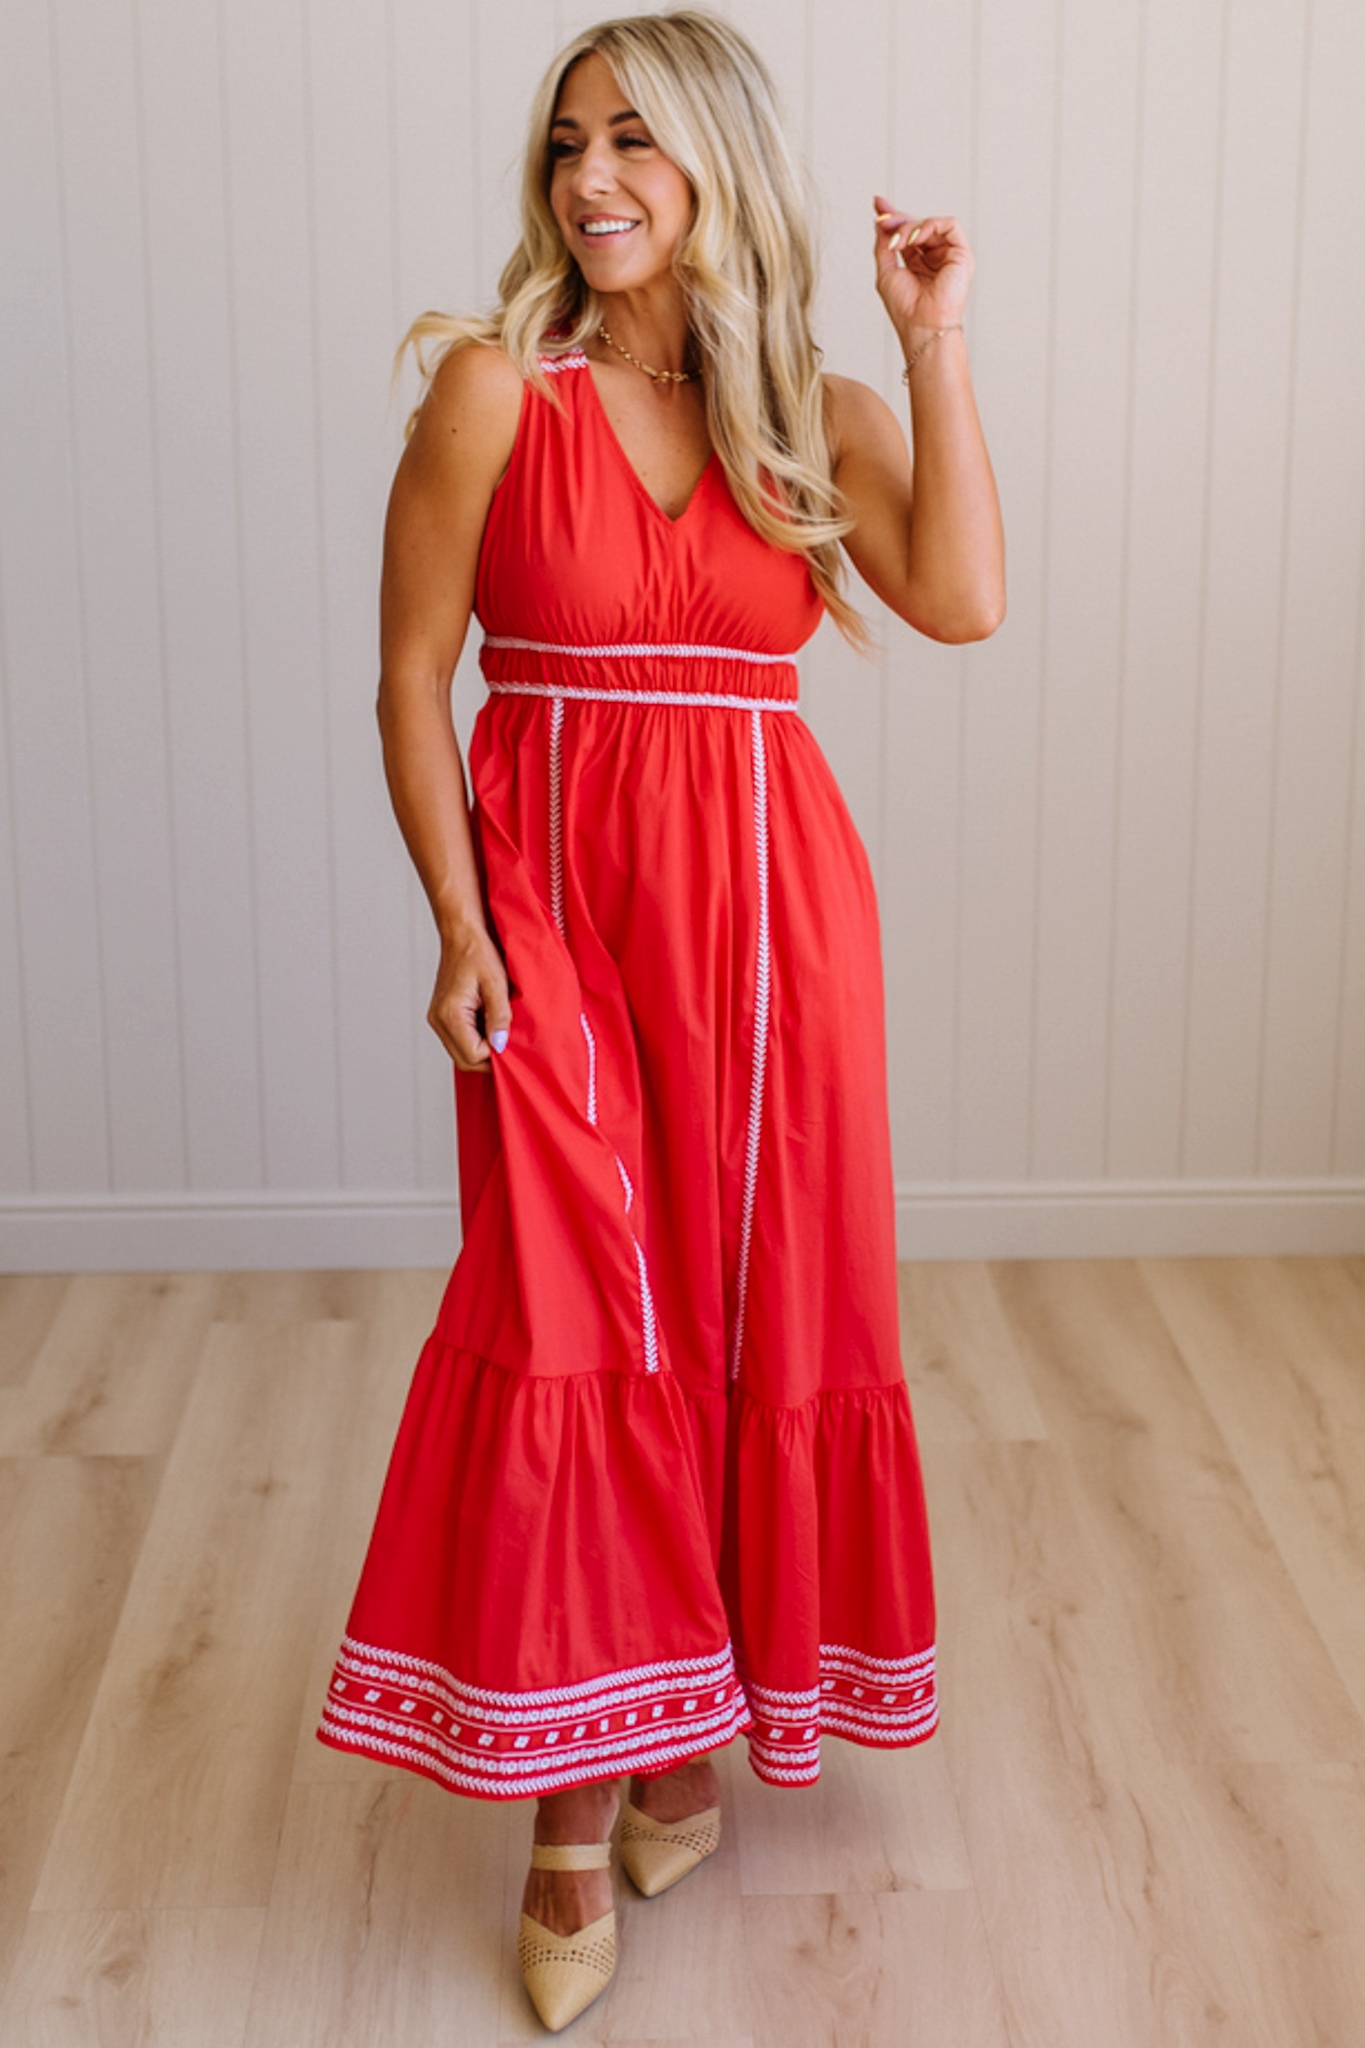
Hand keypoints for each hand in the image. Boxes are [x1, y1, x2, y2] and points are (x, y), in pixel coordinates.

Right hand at [428, 922, 511, 1072]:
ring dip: (483, 1048)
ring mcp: (438, 1019)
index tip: (511, 1039)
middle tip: (509, 1041)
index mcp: (449, 1014)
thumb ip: (499, 1016)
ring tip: (499, 1029)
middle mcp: (438, 1020)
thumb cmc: (477, 951)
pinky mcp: (442, 1016)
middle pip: (464, 1061)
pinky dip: (476, 1039)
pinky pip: (460, 1040)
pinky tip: (489, 1023)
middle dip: (489, 1057)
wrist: (461, 933)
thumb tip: (500, 1044)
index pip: (472, 1055)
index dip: (495, 1053)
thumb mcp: (496, 983)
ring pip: (461, 1053)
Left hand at [872, 196, 974, 342]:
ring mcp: (949, 255)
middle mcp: (935, 257)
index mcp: (918, 263)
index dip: (893, 216)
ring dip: (909, 227)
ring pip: (930, 224)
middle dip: (898, 219)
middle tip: (882, 220)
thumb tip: (880, 221)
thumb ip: (884, 245)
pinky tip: (914, 239)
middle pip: (917, 225)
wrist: (922, 326)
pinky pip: (949, 225)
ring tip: (897, 243)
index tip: (878, 203)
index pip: (907, 233)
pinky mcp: (962, 254)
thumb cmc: (905, 308)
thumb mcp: (886, 271)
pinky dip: (929, 226)